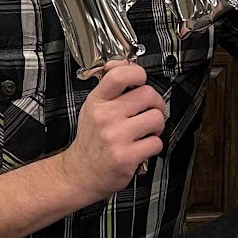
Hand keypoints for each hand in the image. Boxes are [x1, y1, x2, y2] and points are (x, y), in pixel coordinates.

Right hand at [63, 63, 165, 197]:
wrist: (80, 173)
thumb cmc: (91, 140)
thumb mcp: (93, 108)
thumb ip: (110, 88)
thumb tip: (126, 64)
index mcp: (98, 101)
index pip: (120, 75)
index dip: (138, 74)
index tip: (141, 81)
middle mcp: (106, 117)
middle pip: (149, 95)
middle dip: (156, 104)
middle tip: (149, 112)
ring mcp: (116, 137)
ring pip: (157, 118)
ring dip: (157, 126)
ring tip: (145, 131)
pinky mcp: (127, 156)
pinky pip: (156, 142)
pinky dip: (153, 146)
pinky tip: (141, 147)